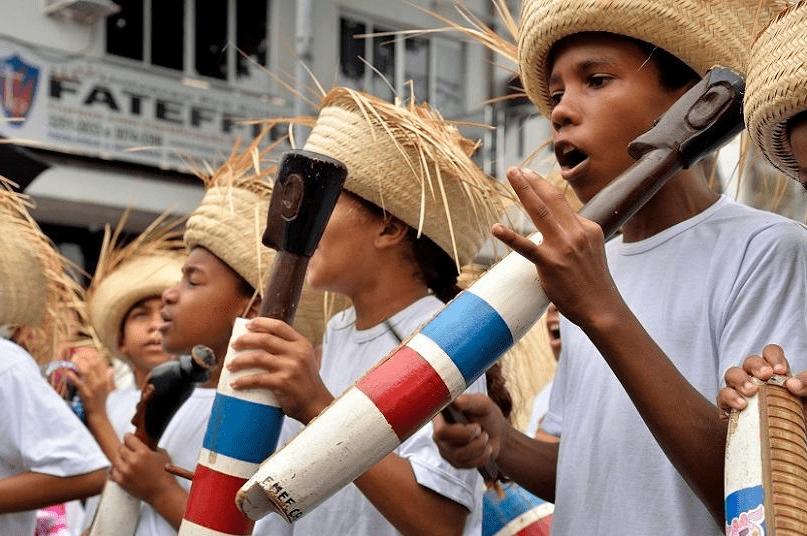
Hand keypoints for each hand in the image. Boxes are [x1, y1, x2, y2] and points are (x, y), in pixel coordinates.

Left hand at [68, 346, 113, 418]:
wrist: (99, 415)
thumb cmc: (101, 401)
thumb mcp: (108, 389)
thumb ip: (109, 378)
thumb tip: (111, 368)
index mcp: (105, 379)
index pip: (101, 363)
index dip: (93, 355)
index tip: (85, 351)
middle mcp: (101, 382)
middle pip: (93, 365)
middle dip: (84, 357)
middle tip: (76, 354)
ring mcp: (94, 388)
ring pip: (86, 372)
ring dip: (78, 365)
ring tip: (72, 360)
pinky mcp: (86, 394)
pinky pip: (79, 383)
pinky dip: (73, 377)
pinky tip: (68, 372)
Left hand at [111, 433, 175, 503]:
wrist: (162, 492)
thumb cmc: (164, 473)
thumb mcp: (161, 454)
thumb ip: (151, 446)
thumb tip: (144, 442)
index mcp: (143, 452)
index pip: (128, 438)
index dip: (129, 437)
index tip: (129, 438)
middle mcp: (132, 461)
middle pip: (120, 448)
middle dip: (125, 448)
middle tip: (129, 450)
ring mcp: (125, 472)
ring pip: (116, 459)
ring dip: (121, 459)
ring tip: (127, 461)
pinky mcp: (121, 482)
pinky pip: (113, 472)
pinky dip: (118, 470)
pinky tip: (124, 470)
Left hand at [227, 317, 332, 423]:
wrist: (316, 404)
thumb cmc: (305, 381)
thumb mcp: (303, 358)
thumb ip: (288, 348)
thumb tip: (259, 340)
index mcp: (301, 343)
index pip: (279, 326)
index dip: (261, 323)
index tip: (247, 325)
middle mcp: (297, 353)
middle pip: (265, 339)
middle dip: (245, 340)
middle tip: (233, 345)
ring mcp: (290, 367)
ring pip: (258, 358)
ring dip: (240, 361)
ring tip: (230, 365)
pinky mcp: (283, 383)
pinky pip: (257, 379)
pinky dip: (243, 381)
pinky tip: (234, 384)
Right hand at [433, 393, 507, 469]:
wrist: (497, 433)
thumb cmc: (487, 415)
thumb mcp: (482, 404)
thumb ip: (469, 401)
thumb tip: (454, 401)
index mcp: (442, 415)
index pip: (439, 427)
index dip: (457, 429)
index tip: (475, 425)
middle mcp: (439, 431)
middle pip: (443, 438)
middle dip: (468, 435)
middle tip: (480, 428)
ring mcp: (445, 448)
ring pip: (458, 454)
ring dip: (479, 446)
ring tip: (485, 437)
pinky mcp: (454, 461)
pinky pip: (467, 464)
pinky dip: (482, 456)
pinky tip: (485, 448)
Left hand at [492, 167, 621, 328]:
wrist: (602, 308)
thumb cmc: (594, 283)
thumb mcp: (592, 251)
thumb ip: (576, 237)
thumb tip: (561, 228)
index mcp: (588, 228)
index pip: (564, 207)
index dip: (545, 192)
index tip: (531, 179)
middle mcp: (576, 233)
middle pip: (552, 199)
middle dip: (532, 181)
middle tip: (516, 169)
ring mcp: (563, 247)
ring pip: (540, 211)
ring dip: (524, 190)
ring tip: (511, 175)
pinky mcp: (550, 263)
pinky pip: (526, 247)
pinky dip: (510, 236)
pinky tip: (495, 228)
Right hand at [717, 344, 806, 417]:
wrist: (779, 442)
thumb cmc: (794, 417)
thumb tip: (792, 383)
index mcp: (774, 372)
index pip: (770, 353)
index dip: (773, 357)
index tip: (781, 371)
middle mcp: (754, 378)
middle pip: (749, 361)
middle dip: (756, 365)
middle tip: (766, 375)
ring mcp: (739, 390)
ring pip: (732, 374)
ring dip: (740, 379)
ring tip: (751, 391)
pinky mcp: (728, 406)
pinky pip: (722, 396)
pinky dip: (730, 397)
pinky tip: (742, 405)